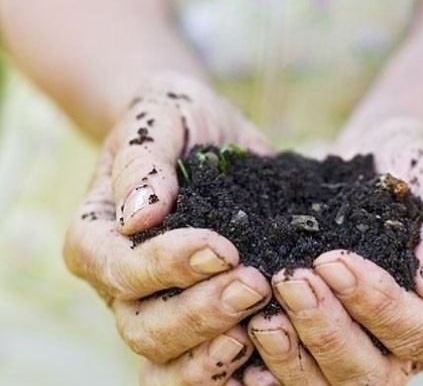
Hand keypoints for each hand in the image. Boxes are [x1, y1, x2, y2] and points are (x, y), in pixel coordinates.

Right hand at [63, 73, 271, 381]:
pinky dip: (230, 369)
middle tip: (255, 286)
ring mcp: (156, 304)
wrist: (201, 130)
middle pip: (145, 326)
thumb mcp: (158, 121)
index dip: (169, 266)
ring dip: (215, 349)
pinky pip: (202, 360)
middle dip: (200, 313)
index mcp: (96, 237)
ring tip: (264, 323)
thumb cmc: (173, 120)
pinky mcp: (196, 313)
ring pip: (170, 355)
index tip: (223, 248)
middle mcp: (119, 282)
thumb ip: (142, 163)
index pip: (122, 269)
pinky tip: (268, 362)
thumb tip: (139, 215)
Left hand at [240, 118, 422, 384]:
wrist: (382, 164)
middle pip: (370, 373)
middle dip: (326, 330)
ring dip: (291, 354)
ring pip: (330, 383)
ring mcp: (368, 351)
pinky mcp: (326, 343)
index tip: (332, 260)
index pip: (417, 330)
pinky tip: (242, 341)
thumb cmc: (416, 171)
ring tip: (260, 314)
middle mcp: (411, 347)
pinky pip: (299, 372)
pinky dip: (270, 366)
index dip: (375, 303)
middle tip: (289, 280)